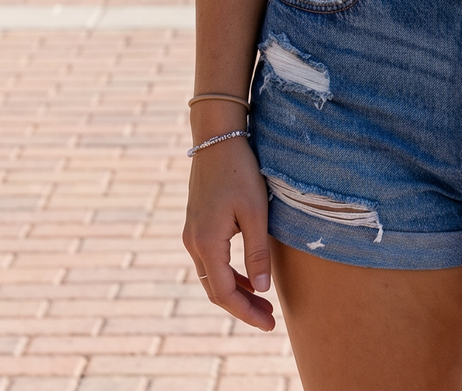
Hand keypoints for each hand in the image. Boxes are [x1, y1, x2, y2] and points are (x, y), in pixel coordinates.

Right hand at [182, 134, 274, 329]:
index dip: (246, 312)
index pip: (224, 293)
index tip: (270, 324)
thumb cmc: (240, 171)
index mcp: (206, 243)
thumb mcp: (256, 212)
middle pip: (215, 289)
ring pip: (212, 276)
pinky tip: (248, 277)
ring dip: (236, 291)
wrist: (217, 138)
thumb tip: (261, 289)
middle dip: (242, 307)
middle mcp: (193, 242)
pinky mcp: (197, 225)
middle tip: (269, 319)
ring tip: (263, 303)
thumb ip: (257, 252)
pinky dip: (229, 274)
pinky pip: (211, 261)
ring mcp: (192, 234)